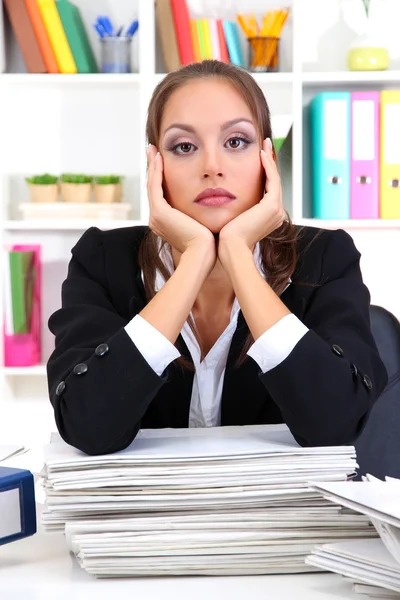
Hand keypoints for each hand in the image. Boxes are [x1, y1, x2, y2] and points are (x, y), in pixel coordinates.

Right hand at [146, 145, 216, 261]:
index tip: (164, 163)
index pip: (162, 196)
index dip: (162, 178)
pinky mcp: (160, 212)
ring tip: (153, 149)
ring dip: (152, 166)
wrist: (203, 255)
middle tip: (153, 151)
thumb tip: (211, 205)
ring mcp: (156, 216)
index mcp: (165, 224)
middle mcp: (157, 220)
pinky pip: (155, 186)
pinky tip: (159, 157)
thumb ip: (200, 215)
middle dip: (154, 169)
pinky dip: (156, 170)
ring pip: (152, 185)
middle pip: (154, 189)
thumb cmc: (209, 245)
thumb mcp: (202, 226)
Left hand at [218, 138, 284, 254]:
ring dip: (270, 159)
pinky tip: (261, 153)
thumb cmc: (226, 239)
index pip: (268, 189)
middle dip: (270, 161)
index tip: (258, 156)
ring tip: (265, 144)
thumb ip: (235, 208)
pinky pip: (272, 180)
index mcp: (269, 217)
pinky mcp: (272, 205)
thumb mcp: (232, 219)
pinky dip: (267, 165)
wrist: (230, 249)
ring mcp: (277, 210)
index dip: (265, 171)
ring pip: (275, 178)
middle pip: (274, 181)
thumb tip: (222, 199)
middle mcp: (277, 213)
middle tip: (265, 144)